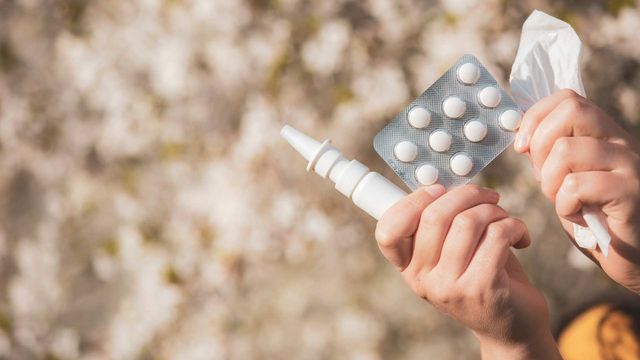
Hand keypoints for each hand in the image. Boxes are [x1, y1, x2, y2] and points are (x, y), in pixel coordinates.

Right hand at [375, 184, 560, 358]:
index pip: (388, 231)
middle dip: (468, 194)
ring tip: (505, 218)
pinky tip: (520, 236)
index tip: (439, 191)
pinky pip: (497, 235)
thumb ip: (440, 224)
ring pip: (468, 222)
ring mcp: (449, 287)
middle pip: (434, 215)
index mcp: (408, 267)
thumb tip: (444, 181)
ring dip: (494, 210)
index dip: (412, 201)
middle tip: (489, 197)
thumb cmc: (482, 275)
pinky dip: (515, 226)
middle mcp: (422, 280)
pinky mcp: (482, 288)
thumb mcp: (451, 253)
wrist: (512, 326)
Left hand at [515, 89, 639, 292]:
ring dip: (550, 182)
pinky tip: (578, 217)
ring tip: (564, 202)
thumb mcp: (566, 180)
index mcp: (604, 134)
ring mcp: (630, 166)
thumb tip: (521, 135)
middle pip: (571, 111)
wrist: (635, 258)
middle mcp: (622, 142)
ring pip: (566, 150)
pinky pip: (577, 186)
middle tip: (545, 178)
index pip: (568, 98)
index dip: (535, 117)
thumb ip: (549, 156)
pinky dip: (565, 206)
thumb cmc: (595, 219)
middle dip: (540, 145)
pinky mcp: (631, 195)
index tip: (522, 147)